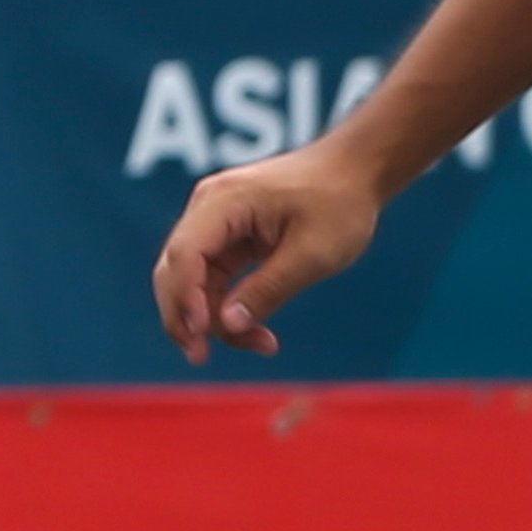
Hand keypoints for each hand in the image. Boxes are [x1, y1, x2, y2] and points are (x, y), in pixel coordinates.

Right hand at [152, 145, 386, 361]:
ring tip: (263, 346)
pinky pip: (214, 278)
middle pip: (175, 270)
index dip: (185, 299)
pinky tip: (258, 332)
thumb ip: (269, 289)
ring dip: (213, 319)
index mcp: (223, 201)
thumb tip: (226, 326)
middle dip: (185, 317)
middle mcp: (209, 208)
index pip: (185, 254)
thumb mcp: (313, 254)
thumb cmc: (340, 204)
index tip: (202, 336)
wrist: (356, 172)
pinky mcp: (230, 237)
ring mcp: (216, 222)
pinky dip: (228, 307)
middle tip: (201, 359)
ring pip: (193, 280)